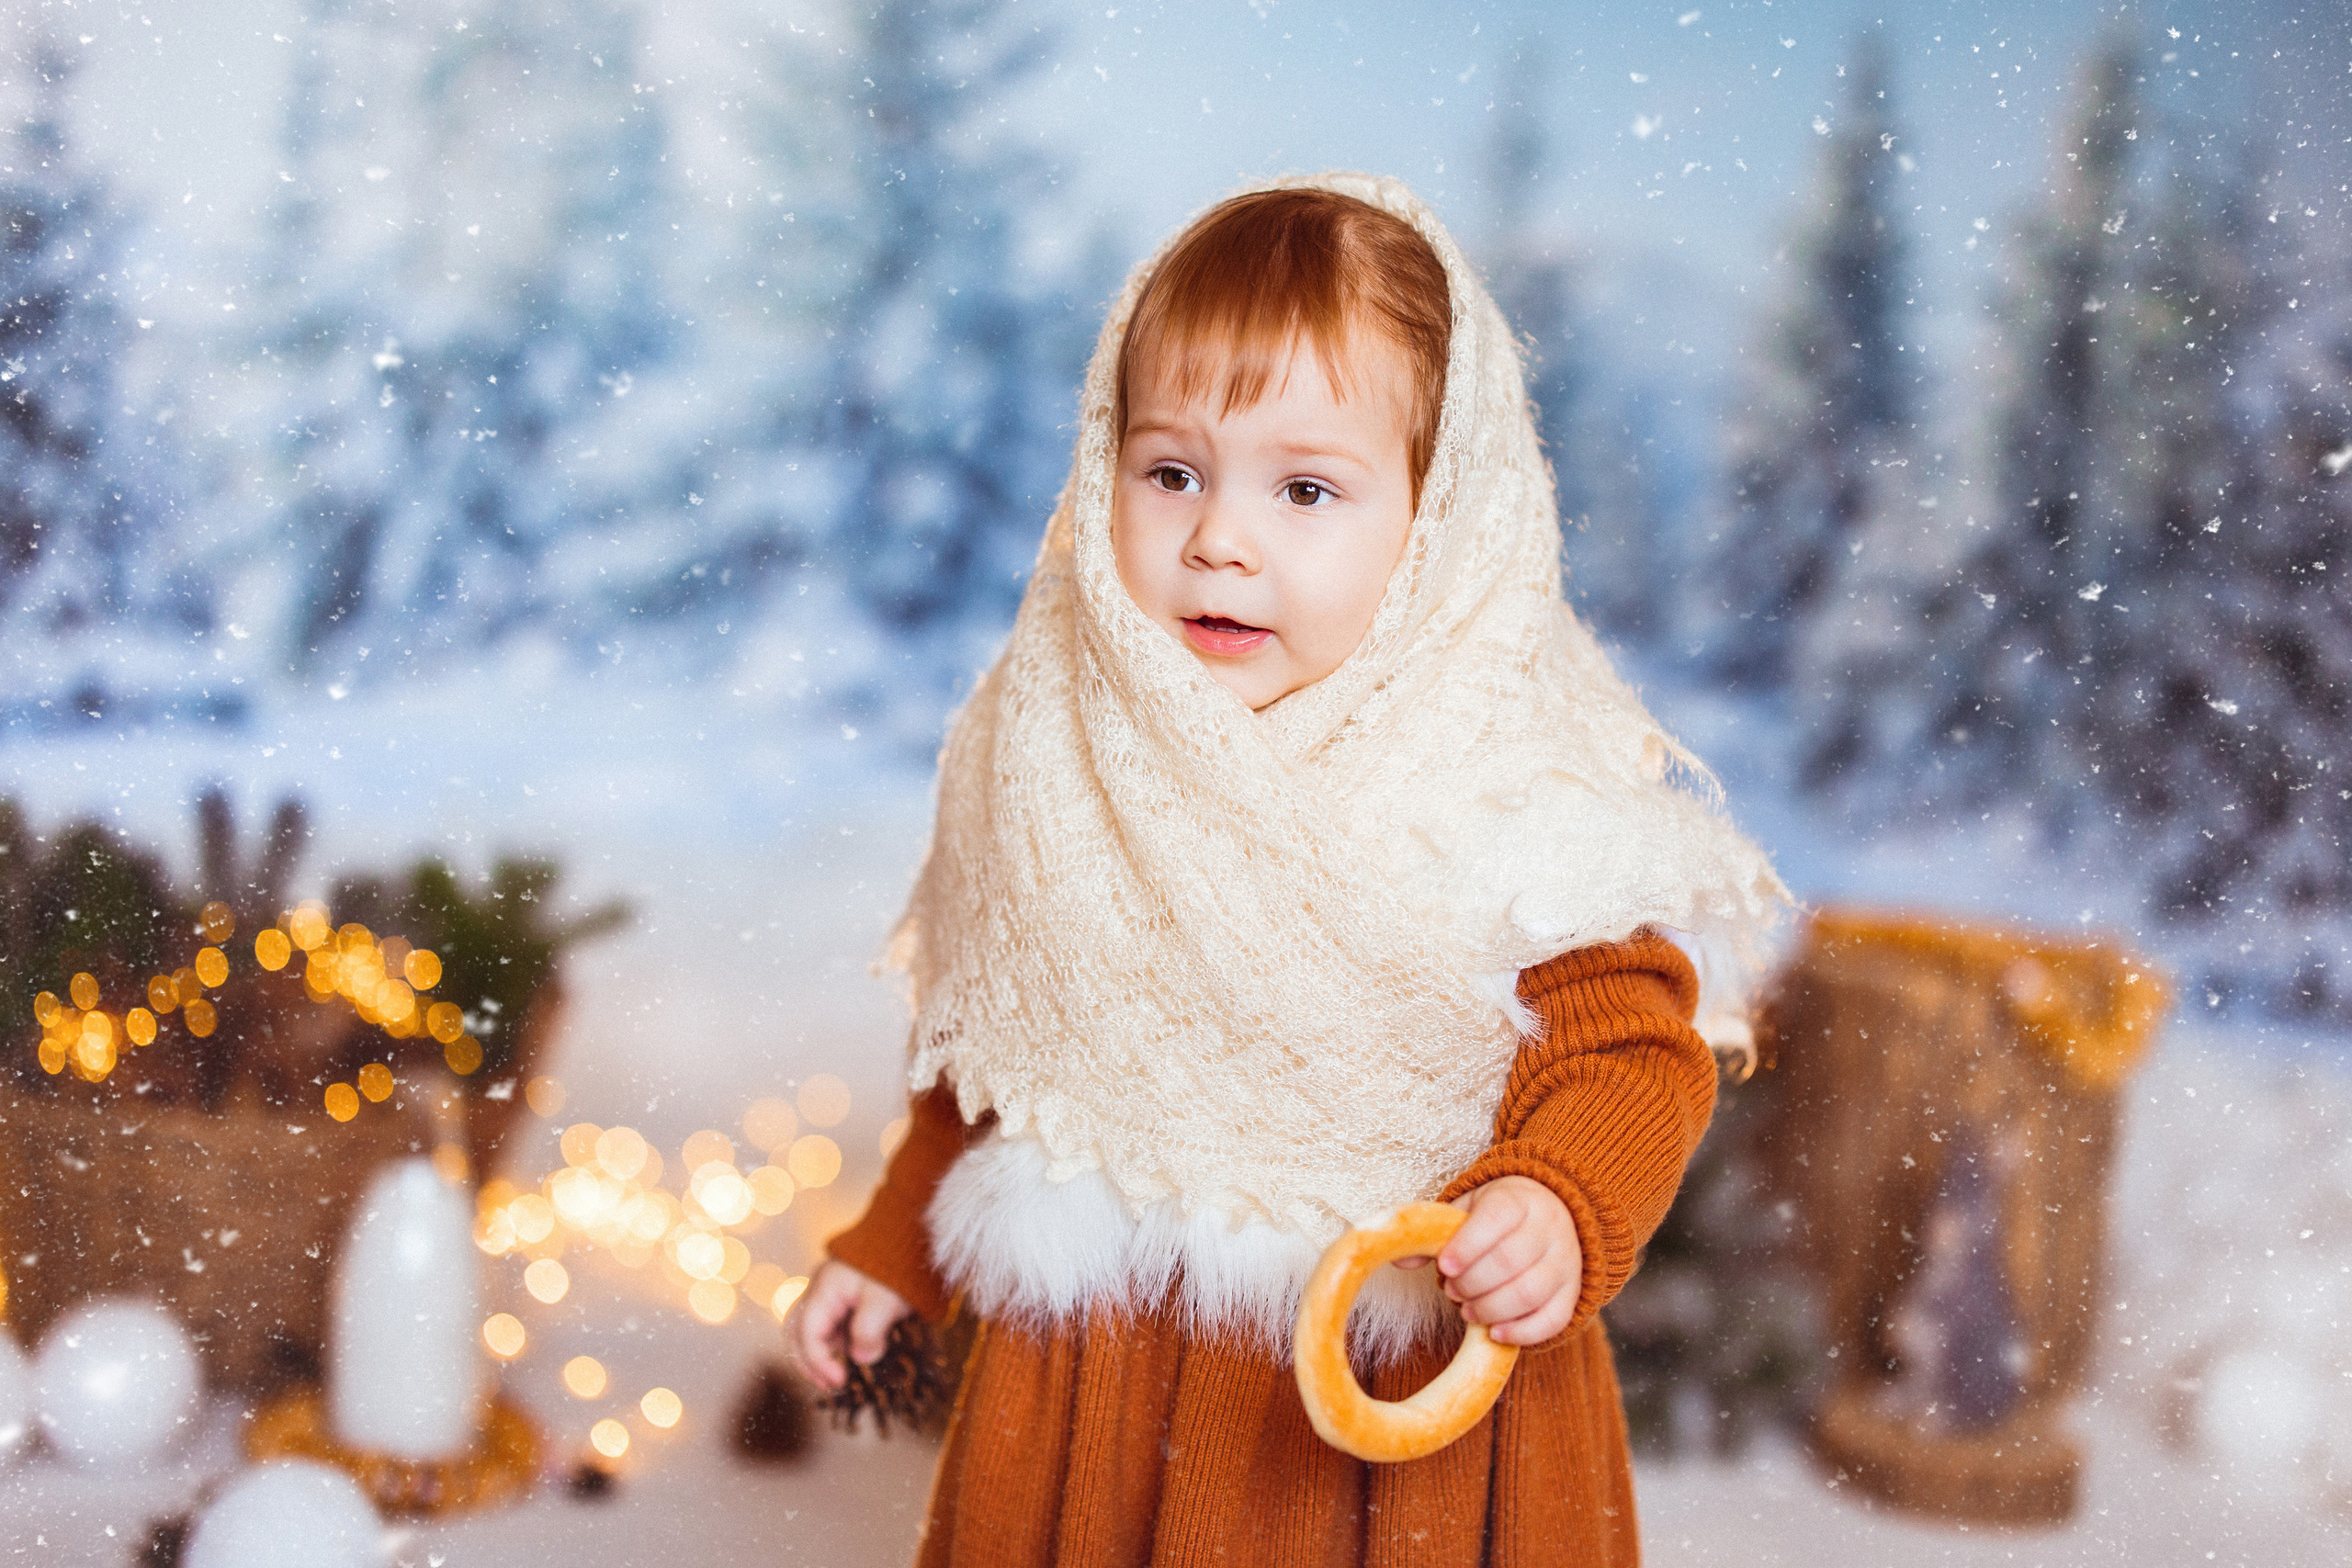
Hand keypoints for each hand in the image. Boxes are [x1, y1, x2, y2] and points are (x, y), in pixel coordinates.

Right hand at [791, 1259, 912, 1390]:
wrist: (910, 1239)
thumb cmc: (898, 1267)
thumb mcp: (885, 1302)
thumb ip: (869, 1331)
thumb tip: (861, 1358)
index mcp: (824, 1288)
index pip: (807, 1332)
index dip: (818, 1362)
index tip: (838, 1382)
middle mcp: (820, 1289)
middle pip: (797, 1330)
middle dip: (808, 1361)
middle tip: (828, 1385)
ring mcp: (830, 1291)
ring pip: (811, 1327)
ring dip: (820, 1353)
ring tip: (839, 1375)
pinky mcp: (844, 1295)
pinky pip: (829, 1322)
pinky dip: (834, 1342)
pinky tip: (852, 1354)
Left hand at [1393, 1176, 1580, 1346]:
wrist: (1553, 1212)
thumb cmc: (1498, 1215)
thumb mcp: (1466, 1209)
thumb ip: (1435, 1233)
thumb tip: (1399, 1261)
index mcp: (1517, 1200)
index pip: (1496, 1218)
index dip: (1467, 1245)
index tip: (1444, 1266)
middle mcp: (1547, 1228)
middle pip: (1510, 1261)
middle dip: (1472, 1283)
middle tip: (1452, 1291)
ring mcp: (1565, 1261)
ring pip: (1531, 1293)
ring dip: (1491, 1309)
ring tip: (1468, 1311)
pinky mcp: (1572, 1292)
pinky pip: (1553, 1319)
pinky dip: (1522, 1333)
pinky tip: (1495, 1333)